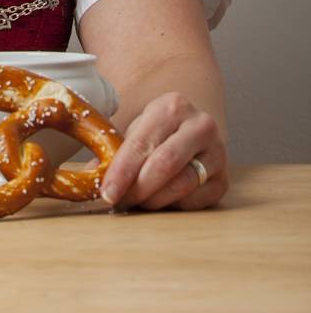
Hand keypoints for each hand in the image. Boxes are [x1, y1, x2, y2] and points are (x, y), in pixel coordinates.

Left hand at [101, 91, 228, 210]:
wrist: (193, 126)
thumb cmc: (158, 130)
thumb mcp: (138, 128)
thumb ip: (115, 150)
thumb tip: (90, 176)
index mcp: (173, 106)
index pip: (142, 143)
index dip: (122, 171)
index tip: (107, 192)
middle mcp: (200, 126)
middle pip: (165, 165)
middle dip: (137, 188)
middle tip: (119, 201)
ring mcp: (217, 153)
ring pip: (183, 185)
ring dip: (154, 200)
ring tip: (135, 202)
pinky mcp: (224, 179)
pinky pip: (197, 201)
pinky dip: (174, 206)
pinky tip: (159, 202)